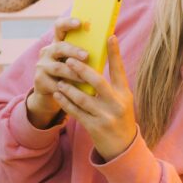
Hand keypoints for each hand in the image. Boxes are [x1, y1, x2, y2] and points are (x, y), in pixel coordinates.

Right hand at [26, 16, 88, 128]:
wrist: (52, 96)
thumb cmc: (71, 76)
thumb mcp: (76, 62)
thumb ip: (86, 53)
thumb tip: (111, 41)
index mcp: (58, 43)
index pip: (59, 27)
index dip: (68, 23)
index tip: (80, 23)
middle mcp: (47, 52)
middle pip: (60, 47)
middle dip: (74, 51)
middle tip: (87, 55)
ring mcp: (42, 66)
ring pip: (59, 68)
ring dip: (73, 73)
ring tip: (86, 79)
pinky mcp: (40, 81)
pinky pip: (55, 84)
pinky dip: (67, 89)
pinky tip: (76, 93)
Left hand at [53, 36, 136, 161]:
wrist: (123, 147)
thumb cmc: (120, 117)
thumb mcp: (122, 99)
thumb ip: (112, 84)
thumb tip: (95, 63)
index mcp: (124, 94)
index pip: (119, 70)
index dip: (115, 53)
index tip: (110, 36)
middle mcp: (116, 104)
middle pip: (97, 82)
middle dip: (82, 70)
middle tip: (69, 60)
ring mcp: (105, 116)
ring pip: (83, 98)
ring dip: (68, 87)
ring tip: (59, 79)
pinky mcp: (94, 127)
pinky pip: (76, 112)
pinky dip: (65, 102)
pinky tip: (58, 94)